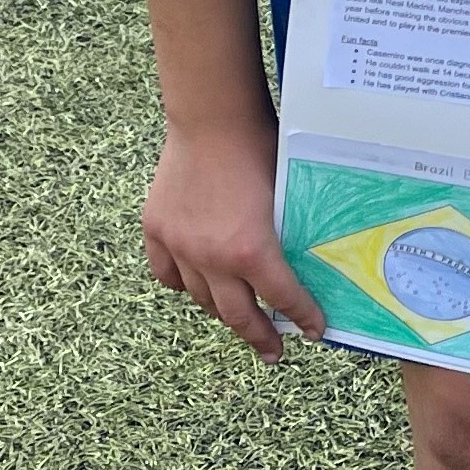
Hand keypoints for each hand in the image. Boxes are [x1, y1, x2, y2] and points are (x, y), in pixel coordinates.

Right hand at [141, 116, 322, 360]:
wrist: (211, 118)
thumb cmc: (259, 148)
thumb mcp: (285, 196)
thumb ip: (288, 233)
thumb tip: (305, 261)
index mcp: (250, 250)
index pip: (283, 298)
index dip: (302, 316)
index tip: (313, 330)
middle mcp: (211, 257)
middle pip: (236, 314)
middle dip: (259, 336)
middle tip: (274, 351)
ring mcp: (179, 246)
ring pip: (200, 298)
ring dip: (222, 310)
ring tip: (238, 318)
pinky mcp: (156, 230)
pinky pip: (167, 274)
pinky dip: (182, 283)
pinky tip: (196, 285)